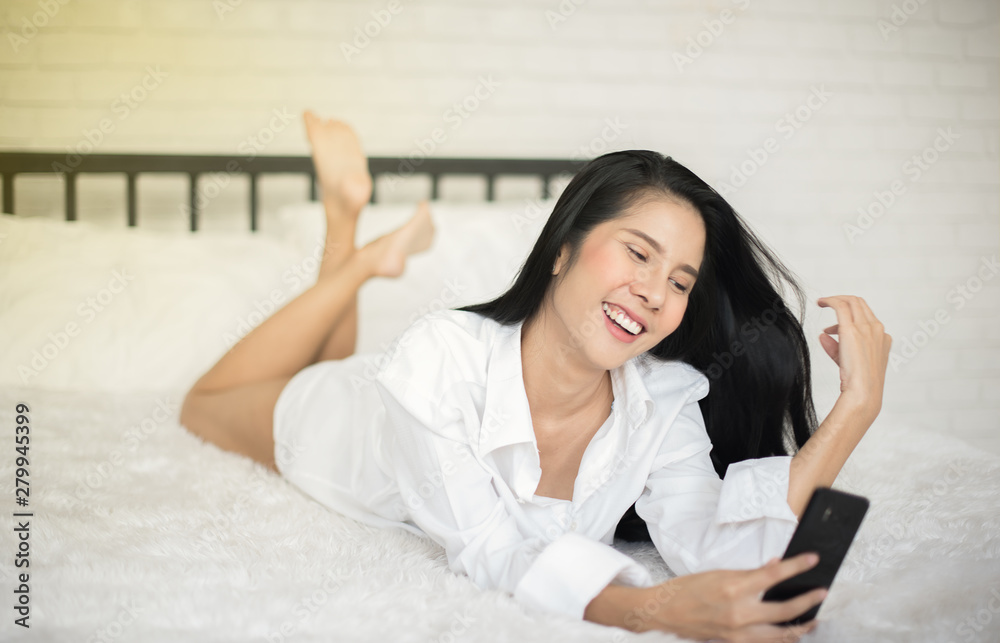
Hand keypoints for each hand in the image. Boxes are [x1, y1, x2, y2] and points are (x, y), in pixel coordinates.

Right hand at [625, 553, 826, 640]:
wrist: (663, 612)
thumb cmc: (686, 589)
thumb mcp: (717, 573)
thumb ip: (749, 573)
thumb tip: (773, 566)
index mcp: (733, 589)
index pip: (773, 575)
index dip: (796, 566)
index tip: (812, 559)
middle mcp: (739, 613)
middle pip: (785, 610)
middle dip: (808, 601)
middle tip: (821, 592)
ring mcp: (738, 632)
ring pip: (780, 634)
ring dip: (801, 626)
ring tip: (813, 619)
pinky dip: (781, 639)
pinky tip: (790, 634)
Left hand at [816, 295, 891, 420]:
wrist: (864, 391)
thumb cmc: (858, 381)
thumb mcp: (847, 361)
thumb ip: (835, 347)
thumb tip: (822, 336)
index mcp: (882, 337)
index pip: (866, 314)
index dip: (850, 311)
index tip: (836, 319)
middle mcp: (876, 329)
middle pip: (860, 303)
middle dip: (842, 300)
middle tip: (828, 302)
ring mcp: (866, 328)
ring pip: (851, 301)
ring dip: (835, 299)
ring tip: (822, 303)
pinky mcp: (852, 330)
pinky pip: (841, 306)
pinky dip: (830, 300)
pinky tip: (821, 302)